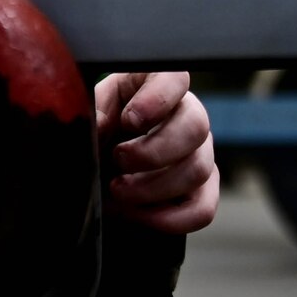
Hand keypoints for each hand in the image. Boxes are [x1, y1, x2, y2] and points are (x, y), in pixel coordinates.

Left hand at [94, 71, 217, 233]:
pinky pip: (202, 209)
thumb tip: (100, 126)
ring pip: (198, 170)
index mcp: (160, 86)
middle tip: (118, 161)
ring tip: (118, 191)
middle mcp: (189, 115)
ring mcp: (201, 153)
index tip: (129, 120)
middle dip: (153, 152)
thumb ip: (96, 112)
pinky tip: (136, 214)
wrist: (103, 161)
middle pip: (196, 127)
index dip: (157, 99)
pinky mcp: (203, 189)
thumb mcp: (93, 110)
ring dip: (153, 188)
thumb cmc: (102, 125)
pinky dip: (168, 218)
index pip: (177, 78)